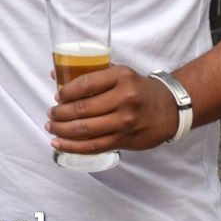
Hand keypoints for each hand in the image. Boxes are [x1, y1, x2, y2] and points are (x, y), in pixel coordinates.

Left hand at [46, 64, 180, 153]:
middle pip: (82, 109)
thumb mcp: (120, 73)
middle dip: (60, 113)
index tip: (57, 96)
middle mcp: (124, 99)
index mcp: (121, 77)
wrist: (169, 109)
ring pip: (85, 129)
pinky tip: (59, 143)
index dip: (66, 92)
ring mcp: (124, 122)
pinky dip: (73, 146)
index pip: (85, 84)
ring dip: (62, 129)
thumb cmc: (139, 89)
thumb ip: (91, 73)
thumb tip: (56, 74)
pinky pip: (93, 146)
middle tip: (51, 113)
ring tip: (51, 126)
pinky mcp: (124, 140)